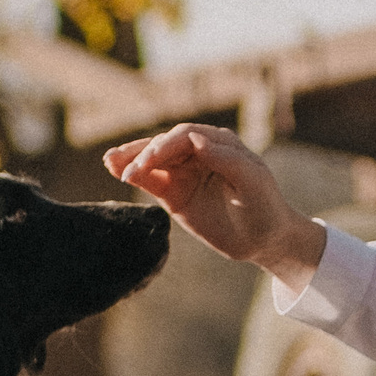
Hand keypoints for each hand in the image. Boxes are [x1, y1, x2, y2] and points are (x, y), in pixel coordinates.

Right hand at [103, 123, 325, 282]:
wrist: (264, 239)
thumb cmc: (265, 207)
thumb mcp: (254, 183)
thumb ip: (228, 160)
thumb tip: (196, 138)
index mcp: (220, 143)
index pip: (186, 136)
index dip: (166, 144)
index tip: (151, 159)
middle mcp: (199, 152)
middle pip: (164, 145)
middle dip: (143, 153)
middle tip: (125, 168)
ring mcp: (185, 171)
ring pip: (153, 160)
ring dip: (131, 159)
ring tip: (110, 162)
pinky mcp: (175, 192)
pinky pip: (151, 180)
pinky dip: (134, 175)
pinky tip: (115, 170)